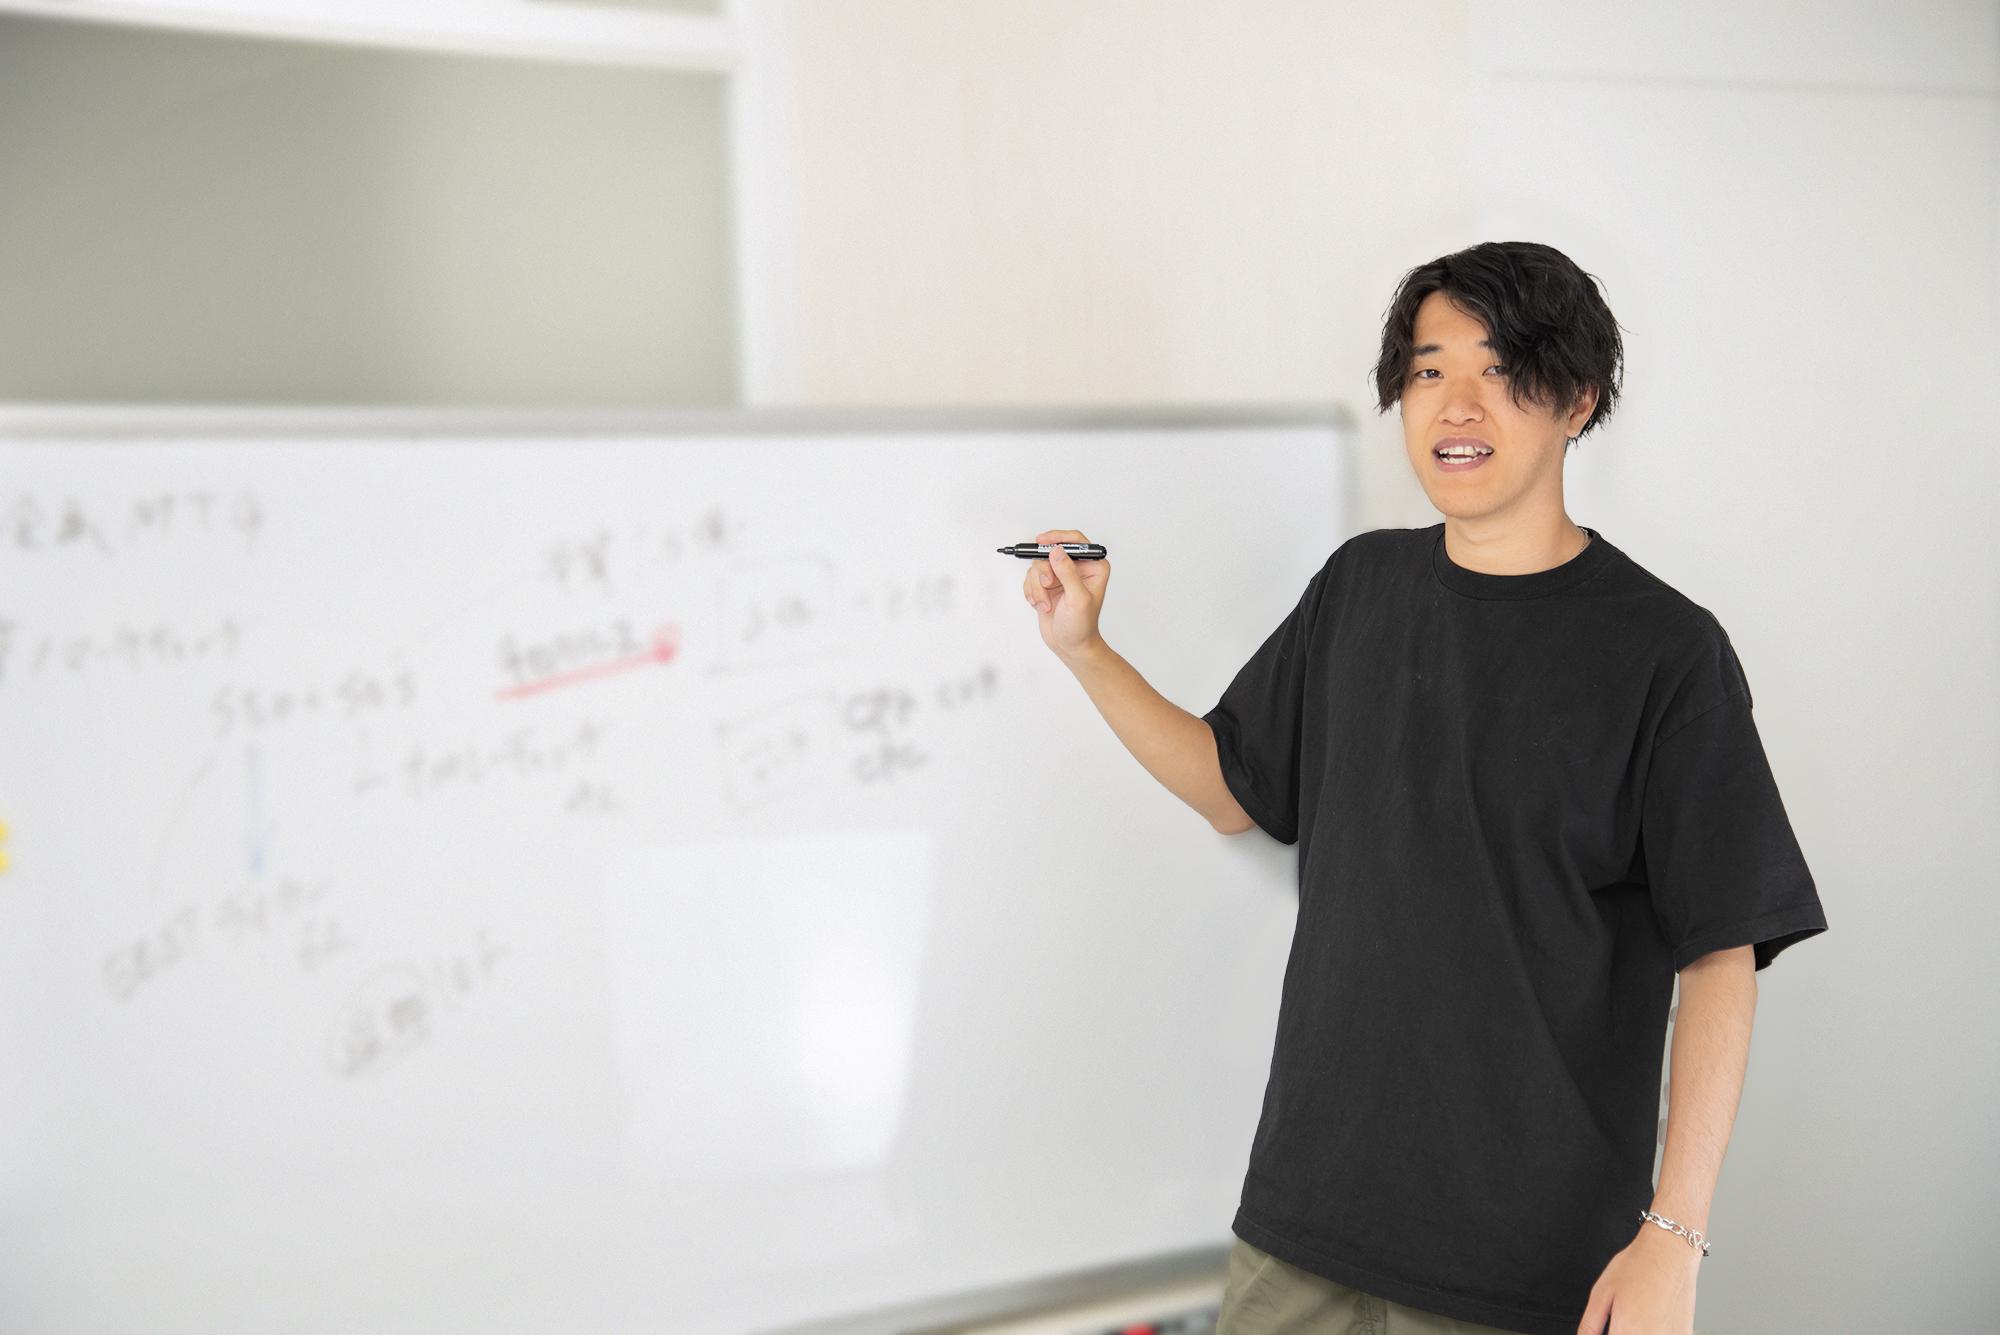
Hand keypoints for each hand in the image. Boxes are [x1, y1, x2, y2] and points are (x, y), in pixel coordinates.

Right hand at [1021, 528, 1109, 660]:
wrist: (1070, 645)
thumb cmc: (1081, 626)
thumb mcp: (1078, 598)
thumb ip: (1067, 572)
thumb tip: (1057, 551)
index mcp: (1093, 566)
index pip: (1076, 541)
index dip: (1058, 537)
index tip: (1042, 541)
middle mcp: (1077, 567)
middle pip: (1050, 552)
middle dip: (1044, 571)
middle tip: (1047, 584)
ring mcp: (1060, 575)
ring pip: (1038, 566)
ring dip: (1037, 587)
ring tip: (1046, 604)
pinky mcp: (1046, 584)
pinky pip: (1030, 577)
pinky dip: (1032, 591)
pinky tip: (1041, 605)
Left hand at [1577, 1225, 1698, 1333]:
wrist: (1670, 1251)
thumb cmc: (1638, 1266)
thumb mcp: (1602, 1292)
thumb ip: (1590, 1324)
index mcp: (1627, 1331)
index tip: (1604, 1329)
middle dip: (1619, 1332)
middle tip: (1617, 1321)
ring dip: (1635, 1332)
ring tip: (1635, 1316)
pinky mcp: (1683, 1334)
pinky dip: (1654, 1331)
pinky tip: (1651, 1319)